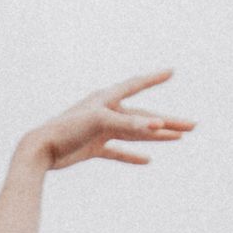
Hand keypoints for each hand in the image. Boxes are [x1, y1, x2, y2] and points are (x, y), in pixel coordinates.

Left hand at [22, 71, 194, 169]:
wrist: (39, 150)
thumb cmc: (67, 130)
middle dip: (168, 122)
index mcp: (107, 98)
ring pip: (134, 133)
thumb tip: (157, 126)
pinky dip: (131, 156)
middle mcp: (106, 111)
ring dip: (156, 136)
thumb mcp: (101, 123)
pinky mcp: (93, 148)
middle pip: (144, 116)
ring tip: (178, 139)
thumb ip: (130, 125)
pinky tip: (146, 160)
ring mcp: (100, 130)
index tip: (171, 71)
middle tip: (192, 126)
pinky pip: (117, 152)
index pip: (136, 85)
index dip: (154, 78)